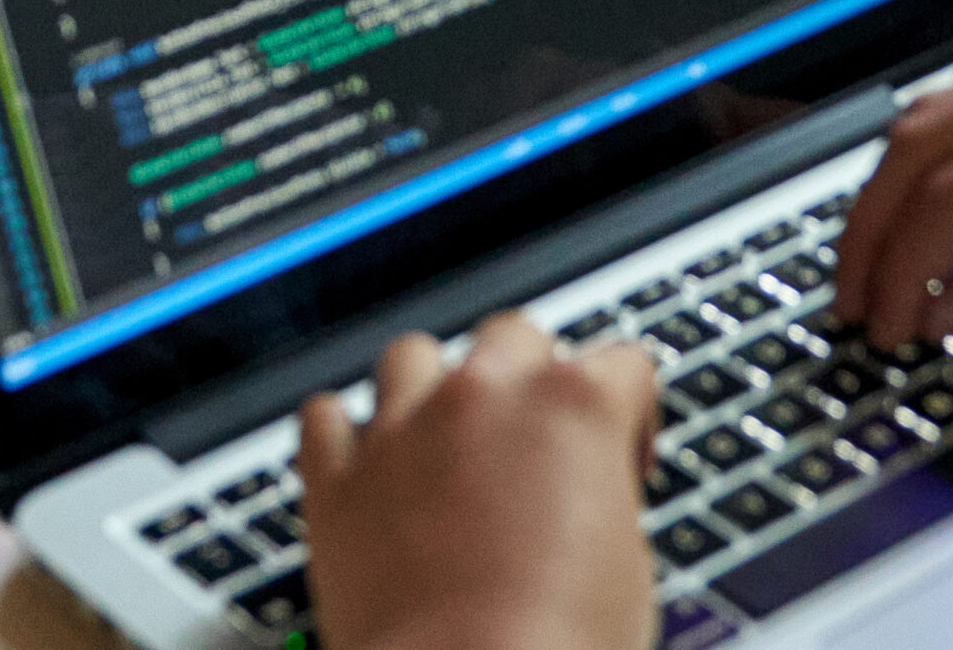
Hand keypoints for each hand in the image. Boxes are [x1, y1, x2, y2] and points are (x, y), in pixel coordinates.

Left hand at [300, 314, 657, 649]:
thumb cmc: (554, 645)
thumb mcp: (628, 562)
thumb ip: (602, 492)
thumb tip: (585, 499)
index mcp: (576, 403)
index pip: (622, 364)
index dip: (627, 417)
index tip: (615, 461)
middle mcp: (488, 394)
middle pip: (514, 334)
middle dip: (524, 380)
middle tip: (526, 447)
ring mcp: (406, 429)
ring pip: (414, 354)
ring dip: (430, 389)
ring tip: (439, 443)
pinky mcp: (338, 480)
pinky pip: (324, 418)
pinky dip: (341, 435)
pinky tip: (363, 463)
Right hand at [835, 45, 952, 348]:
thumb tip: (948, 314)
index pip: (949, 202)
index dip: (900, 272)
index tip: (885, 328)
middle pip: (920, 143)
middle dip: (872, 229)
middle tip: (857, 303)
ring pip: (939, 108)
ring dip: (898, 184)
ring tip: (885, 262)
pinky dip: (941, 136)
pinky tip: (936, 189)